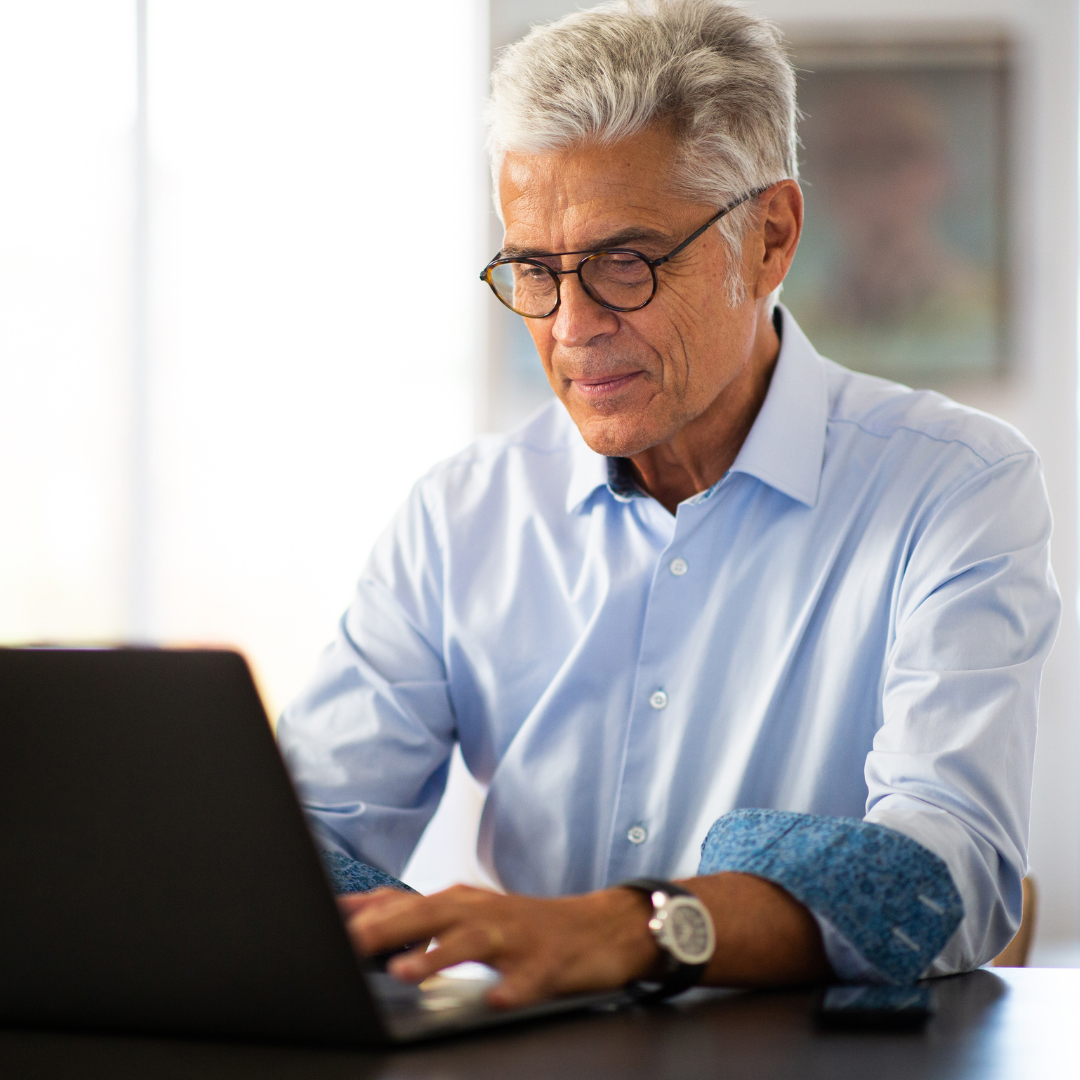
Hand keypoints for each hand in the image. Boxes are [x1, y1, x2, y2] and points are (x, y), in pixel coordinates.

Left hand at [337, 884, 659, 1008]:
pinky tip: (496, 998)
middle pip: (429, 914)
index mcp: (459, 903)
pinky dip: (511, 987)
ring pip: (473, 941)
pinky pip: (529, 978)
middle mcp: (483, 913)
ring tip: (405, 972)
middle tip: (348, 946)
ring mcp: (516, 936)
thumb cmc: (524, 926)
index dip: (363, 912)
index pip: (403, 902)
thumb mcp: (468, 916)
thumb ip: (418, 918)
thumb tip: (358, 921)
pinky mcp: (549, 963)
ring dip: (438, 955)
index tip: (322, 921)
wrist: (598, 927)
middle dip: (386, 930)